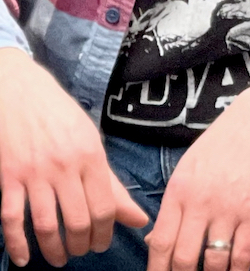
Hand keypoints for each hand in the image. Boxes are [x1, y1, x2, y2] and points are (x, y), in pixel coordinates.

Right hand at [0, 48, 148, 267]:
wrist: (22, 93)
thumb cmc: (62, 116)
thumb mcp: (91, 142)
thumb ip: (112, 183)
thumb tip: (139, 218)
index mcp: (91, 156)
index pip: (104, 207)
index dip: (105, 233)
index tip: (102, 244)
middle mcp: (65, 166)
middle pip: (77, 221)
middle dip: (82, 245)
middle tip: (82, 252)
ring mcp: (35, 173)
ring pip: (46, 225)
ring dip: (53, 250)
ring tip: (60, 258)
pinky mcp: (9, 178)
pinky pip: (12, 220)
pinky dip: (17, 245)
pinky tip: (23, 259)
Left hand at [145, 75, 249, 270]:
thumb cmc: (221, 146)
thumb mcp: (187, 169)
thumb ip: (172, 206)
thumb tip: (153, 243)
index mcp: (179, 192)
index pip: (160, 243)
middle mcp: (201, 203)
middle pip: (183, 259)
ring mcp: (229, 209)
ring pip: (213, 263)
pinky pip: (243, 255)